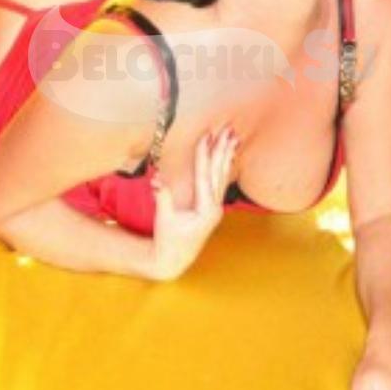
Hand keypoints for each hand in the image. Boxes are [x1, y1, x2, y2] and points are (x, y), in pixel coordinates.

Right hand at [149, 125, 238, 280]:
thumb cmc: (167, 240)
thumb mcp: (164, 219)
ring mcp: (216, 209)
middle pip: (219, 173)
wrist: (173, 260)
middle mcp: (215, 208)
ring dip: (226, 156)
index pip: (205, 176)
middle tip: (228, 129)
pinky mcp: (212, 209)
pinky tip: (227, 156)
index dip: (204, 155)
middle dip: (222, 150)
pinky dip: (223, 167)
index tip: (206, 136)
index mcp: (205, 210)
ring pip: (222, 176)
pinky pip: (219, 183)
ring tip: (233, 137)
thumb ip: (163, 197)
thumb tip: (157, 177)